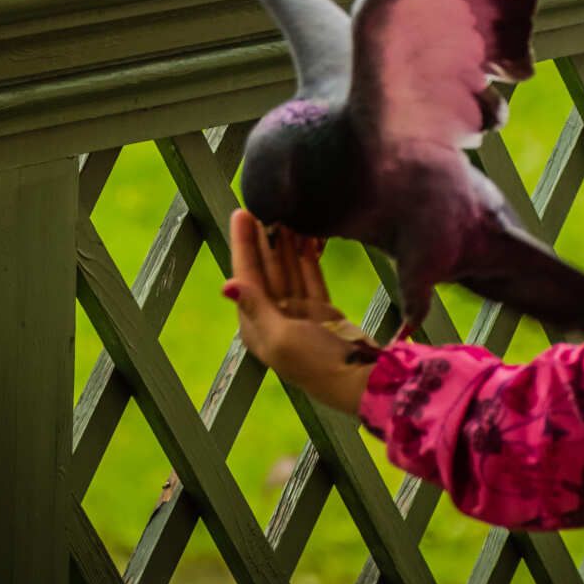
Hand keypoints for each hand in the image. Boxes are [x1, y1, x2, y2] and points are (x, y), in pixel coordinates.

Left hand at [223, 209, 380, 415]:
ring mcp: (299, 314)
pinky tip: (304, 235)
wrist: (358, 379)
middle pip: (265, 270)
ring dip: (284, 243)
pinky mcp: (322, 310)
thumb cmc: (316, 362)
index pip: (246, 276)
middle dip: (262, 238)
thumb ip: (255, 307)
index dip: (243, 245)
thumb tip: (226, 285)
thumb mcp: (281, 336)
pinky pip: (310, 276)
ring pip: (287, 270)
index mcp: (256, 326)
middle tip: (262, 203)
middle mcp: (274, 318)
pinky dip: (306, 256)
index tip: (242, 213)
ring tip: (284, 212)